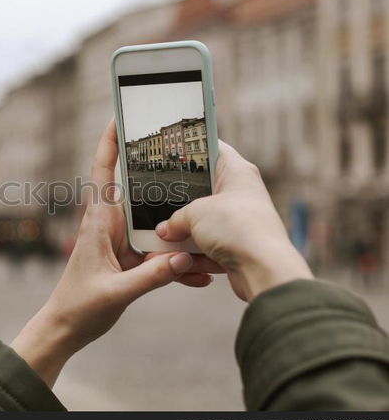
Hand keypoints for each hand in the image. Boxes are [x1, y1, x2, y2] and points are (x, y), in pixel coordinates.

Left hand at [11, 119, 220, 386]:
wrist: (67, 329)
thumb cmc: (79, 307)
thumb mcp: (116, 293)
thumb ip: (150, 277)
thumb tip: (184, 260)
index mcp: (100, 223)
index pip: (104, 173)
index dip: (110, 143)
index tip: (121, 115)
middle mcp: (111, 226)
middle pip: (139, 191)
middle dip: (163, 175)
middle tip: (192, 158)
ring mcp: (122, 242)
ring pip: (156, 224)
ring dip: (180, 228)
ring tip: (209, 230)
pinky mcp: (130, 259)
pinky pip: (160, 253)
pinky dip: (178, 262)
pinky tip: (200, 273)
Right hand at [156, 140, 312, 301]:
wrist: (264, 270)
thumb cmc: (238, 229)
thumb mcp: (195, 214)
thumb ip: (175, 219)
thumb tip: (165, 230)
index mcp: (237, 172)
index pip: (213, 149)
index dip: (191, 148)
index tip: (169, 152)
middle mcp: (240, 194)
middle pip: (201, 191)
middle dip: (177, 203)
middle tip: (154, 201)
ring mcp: (238, 221)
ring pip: (201, 223)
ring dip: (181, 235)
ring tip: (159, 240)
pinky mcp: (235, 246)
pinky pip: (206, 247)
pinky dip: (192, 255)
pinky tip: (176, 261)